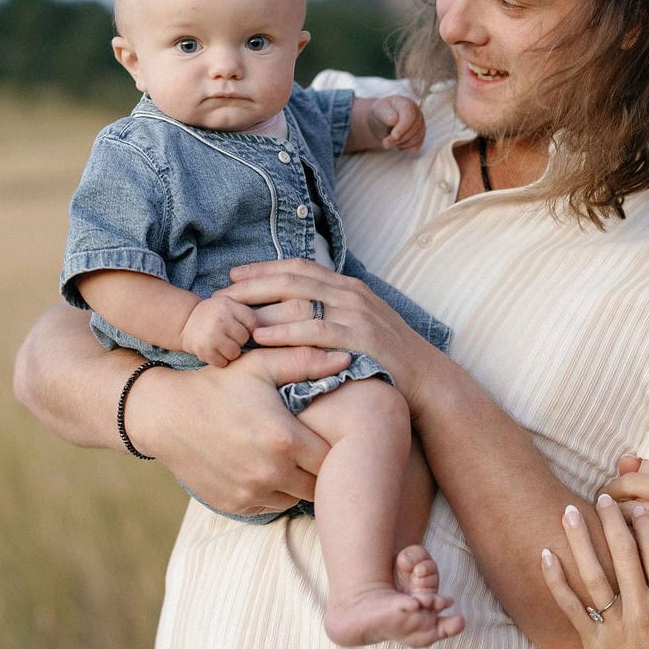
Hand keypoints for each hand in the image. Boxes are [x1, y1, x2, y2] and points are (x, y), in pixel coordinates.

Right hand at [126, 342, 351, 513]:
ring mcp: (251, 494)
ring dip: (297, 482)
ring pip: (295, 499)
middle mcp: (270, 474)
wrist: (165, 415)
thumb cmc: (218, 385)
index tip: (334, 435)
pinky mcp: (235, 506)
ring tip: (290, 458)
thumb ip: (306, 362)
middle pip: (319, 485)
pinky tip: (265, 468)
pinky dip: (273, 492)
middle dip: (321, 469)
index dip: (337, 446)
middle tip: (316, 449)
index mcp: (284, 441)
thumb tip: (347, 357)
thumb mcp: (260, 365)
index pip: (333, 458)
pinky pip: (269, 506)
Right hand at [180, 292, 258, 366]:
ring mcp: (211, 335)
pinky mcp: (203, 350)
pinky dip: (220, 360)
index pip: (253, 323)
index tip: (241, 328)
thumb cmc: (215, 315)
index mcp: (228, 305)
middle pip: (244, 339)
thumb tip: (269, 333)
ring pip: (235, 353)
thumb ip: (247, 314)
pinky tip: (214, 351)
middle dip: (239, 340)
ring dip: (230, 352)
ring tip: (222, 344)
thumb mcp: (230, 305)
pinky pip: (222, 362)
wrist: (186, 321)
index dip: (249, 328)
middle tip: (228, 336)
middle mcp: (220, 318)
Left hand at [227, 259, 436, 410]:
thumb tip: (295, 313)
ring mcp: (356, 315)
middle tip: (222, 295)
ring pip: (299, 301)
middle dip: (253, 285)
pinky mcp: (359, 338)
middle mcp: (351, 294)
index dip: (264, 269)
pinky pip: (314, 331)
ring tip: (232, 316)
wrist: (427, 381)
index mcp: (348, 287)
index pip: (300, 268)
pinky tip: (260, 338)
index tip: (234, 276)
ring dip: (262, 307)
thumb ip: (332, 314)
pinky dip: (285, 332)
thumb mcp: (361, 325)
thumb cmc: (388, 358)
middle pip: (292, 279)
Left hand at [367, 95, 425, 150]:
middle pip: (413, 130)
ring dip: (400, 143)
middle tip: (385, 142)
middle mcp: (417, 113)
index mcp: (407, 104)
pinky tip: (397, 145)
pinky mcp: (420, 136)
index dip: (402, 127)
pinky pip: (416, 146)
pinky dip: (405, 148)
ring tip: (390, 141)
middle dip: (398, 139)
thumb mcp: (378, 110)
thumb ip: (385, 114)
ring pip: (415, 139)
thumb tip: (394, 120)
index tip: (393, 136)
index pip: (410, 116)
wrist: (382, 121)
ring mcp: (420, 125)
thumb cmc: (381, 114)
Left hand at [541, 494, 648, 648]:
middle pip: (624, 554)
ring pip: (595, 573)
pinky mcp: (595, 643)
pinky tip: (545, 554)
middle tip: (601, 498)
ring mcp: (617, 626)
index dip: (644, 527)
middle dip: (611, 522)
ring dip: (580, 539)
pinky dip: (556, 579)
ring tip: (568, 511)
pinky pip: (571, 605)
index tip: (635, 508)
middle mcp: (643, 610)